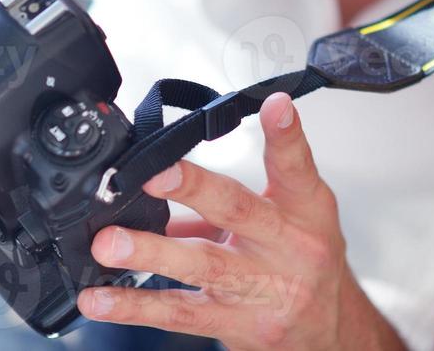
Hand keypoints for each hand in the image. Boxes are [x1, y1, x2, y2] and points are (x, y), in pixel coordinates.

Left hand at [76, 93, 405, 350]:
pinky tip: (101, 300)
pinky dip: (136, 306)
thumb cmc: (308, 262)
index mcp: (303, 210)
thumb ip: (242, 192)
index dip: (286, 133)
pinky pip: (180, 314)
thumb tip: (171, 181)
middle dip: (196, 189)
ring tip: (110, 244)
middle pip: (240, 212)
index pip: (296, 165)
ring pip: (203, 267)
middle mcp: (287, 247)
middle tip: (155, 175)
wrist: (332, 333)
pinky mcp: (237, 326)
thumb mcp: (296, 215)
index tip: (274, 106)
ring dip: (151, 253)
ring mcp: (261, 289)